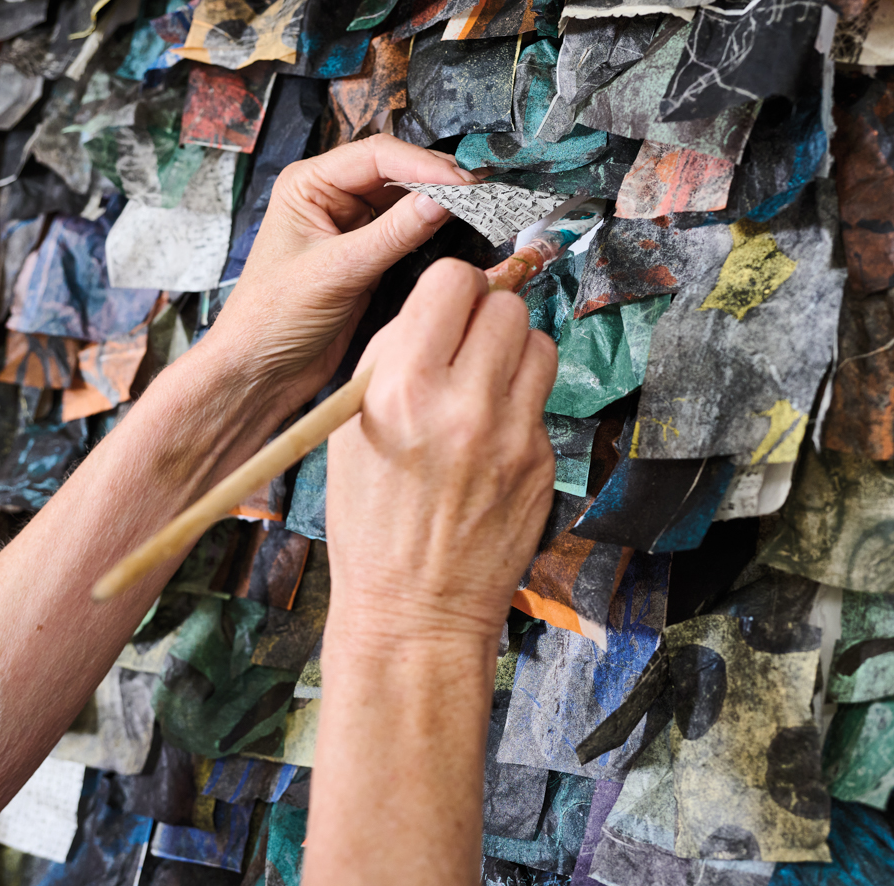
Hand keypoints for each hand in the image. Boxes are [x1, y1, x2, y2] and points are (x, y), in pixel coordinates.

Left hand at [199, 134, 478, 421]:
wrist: (261, 372)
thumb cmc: (272, 319)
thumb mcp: (336, 272)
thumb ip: (393, 235)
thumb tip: (443, 201)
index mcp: (308, 184)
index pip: (377, 156)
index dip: (424, 166)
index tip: (464, 185)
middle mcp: (330, 197)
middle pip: (397, 172)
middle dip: (439, 181)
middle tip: (483, 196)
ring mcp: (351, 227)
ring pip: (407, 201)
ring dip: (440, 204)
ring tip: (479, 210)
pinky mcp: (367, 256)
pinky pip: (408, 233)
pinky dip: (433, 231)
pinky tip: (458, 232)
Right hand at [325, 260, 558, 652]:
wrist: (414, 611)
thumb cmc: (371, 524)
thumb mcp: (349, 429)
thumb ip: (391, 358)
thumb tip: (434, 307)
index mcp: (402, 388)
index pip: (453, 281)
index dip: (451, 288)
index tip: (447, 305)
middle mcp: (462, 404)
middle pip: (505, 305)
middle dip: (485, 316)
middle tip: (466, 346)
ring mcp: (511, 434)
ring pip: (539, 342)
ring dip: (514, 351)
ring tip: (485, 383)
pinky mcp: (541, 461)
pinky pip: (543, 399)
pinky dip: (521, 402)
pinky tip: (492, 433)